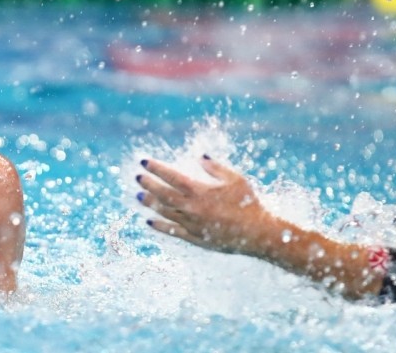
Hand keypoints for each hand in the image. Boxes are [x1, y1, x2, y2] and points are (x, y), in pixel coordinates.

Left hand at [136, 156, 284, 257]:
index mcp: (200, 191)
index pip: (172, 177)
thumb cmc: (249, 203)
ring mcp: (192, 224)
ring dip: (150, 203)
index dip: (156, 168)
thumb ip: (216, 168)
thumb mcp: (236, 179)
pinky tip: (149, 221)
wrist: (258, 233)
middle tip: (137, 178)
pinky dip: (160, 226)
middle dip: (148, 184)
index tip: (144, 161)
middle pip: (163, 194)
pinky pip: (173, 231)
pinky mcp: (195, 238)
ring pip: (164, 212)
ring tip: (138, 196)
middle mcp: (192, 208)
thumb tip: (200, 157)